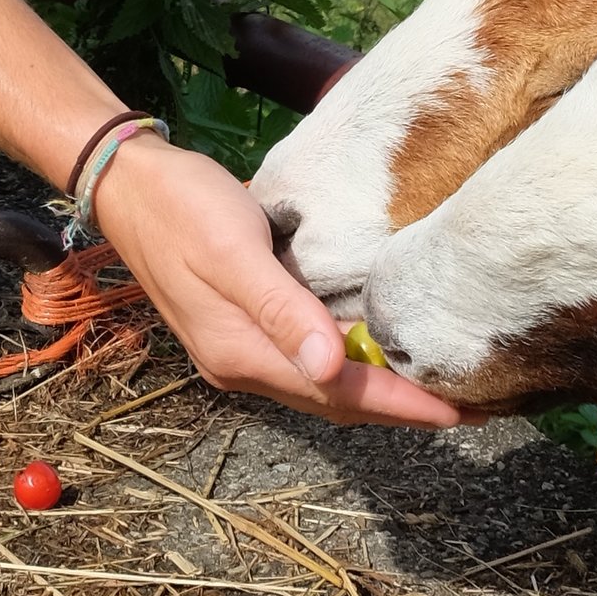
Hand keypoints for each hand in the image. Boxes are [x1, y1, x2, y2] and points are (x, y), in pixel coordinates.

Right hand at [93, 138, 460, 429]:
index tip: (461, 413)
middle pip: (334, 401)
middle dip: (399, 407)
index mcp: (242, 353)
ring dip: (375, 390)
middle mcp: (241, 365)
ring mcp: (236, 349)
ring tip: (432, 383)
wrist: (126, 182)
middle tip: (470, 403)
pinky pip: (305, 361)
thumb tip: (333, 368)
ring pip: (321, 386)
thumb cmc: (183, 207)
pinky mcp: (237, 326)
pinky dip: (346, 365)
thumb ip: (283, 311)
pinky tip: (373, 348)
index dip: (402, 406)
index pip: (339, 393)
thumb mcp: (235, 252)